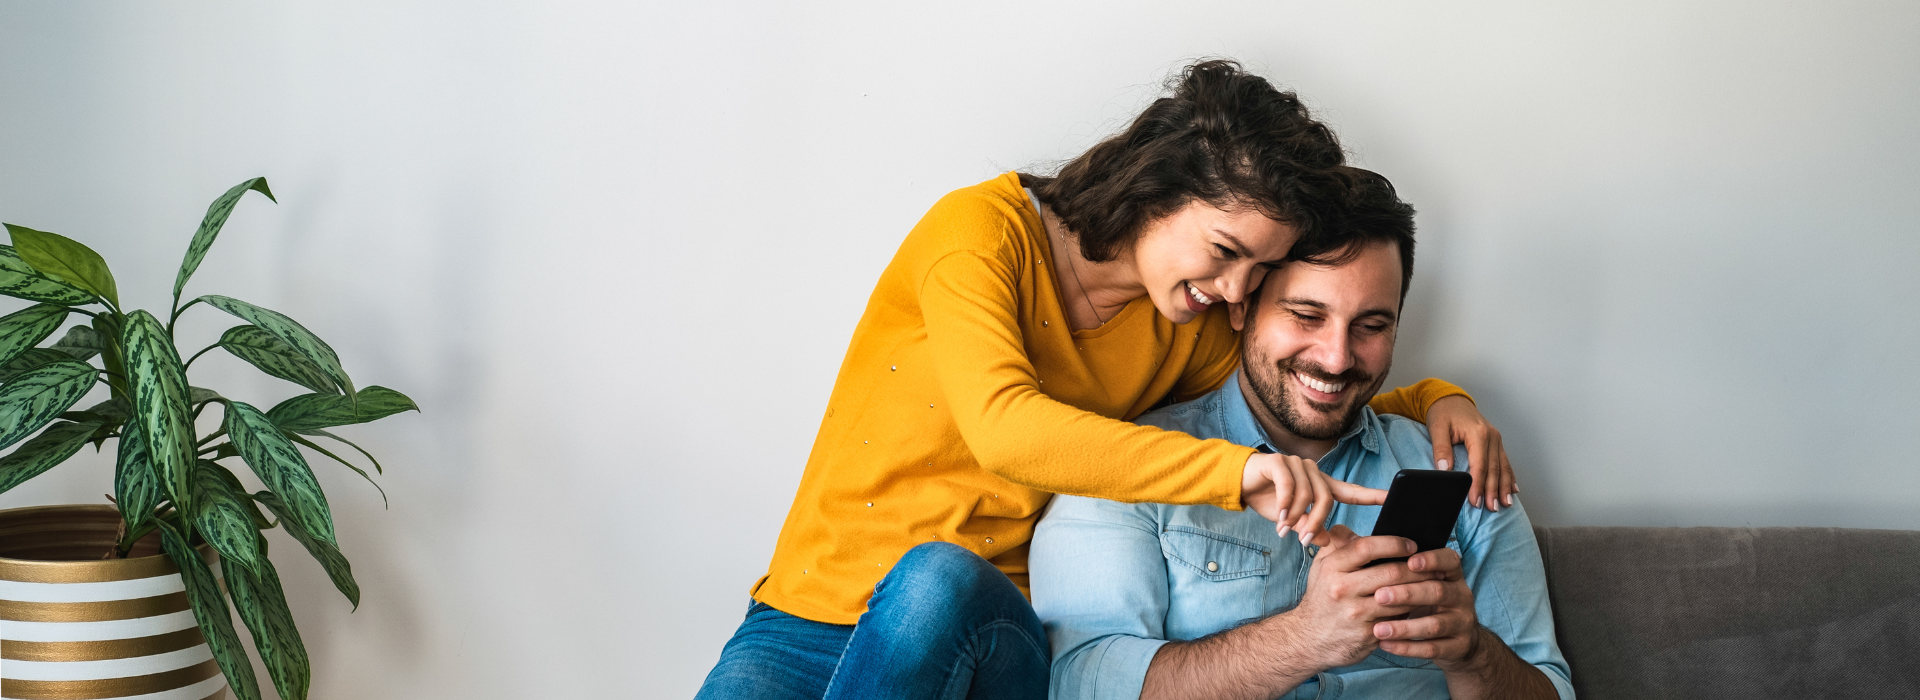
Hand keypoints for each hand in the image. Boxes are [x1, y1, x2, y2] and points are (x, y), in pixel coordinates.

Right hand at [1242, 453, 1385, 543]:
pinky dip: (1285, 504)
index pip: (1350, 490)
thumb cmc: (1267, 499)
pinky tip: (1279, 516)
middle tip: (1305, 540)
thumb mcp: (1290, 519)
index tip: (1391, 497)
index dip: (1371, 495)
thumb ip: (1309, 527)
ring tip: (1284, 529)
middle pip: (1327, 498)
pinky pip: (1289, 485)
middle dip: (1317, 522)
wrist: (1239, 484)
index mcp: (1320, 484)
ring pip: (1308, 494)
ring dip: (1296, 516)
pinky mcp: (1279, 462)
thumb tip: (1325, 541)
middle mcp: (1312, 471)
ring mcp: (1297, 464)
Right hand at [1288, 525, 1436, 667]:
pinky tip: (1421, 604)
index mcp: (1332, 567)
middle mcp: (1341, 590)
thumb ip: (1338, 543)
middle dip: (1417, 568)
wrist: (1309, 639)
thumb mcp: (1322, 566)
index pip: (1367, 547)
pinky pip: (1399, 619)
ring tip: (1434, 582)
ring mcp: (1355, 614)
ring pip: (1400, 597)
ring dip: (1421, 589)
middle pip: (1390, 572)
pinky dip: (1413, 610)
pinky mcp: (1368, 634)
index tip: (1412, 545)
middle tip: (1433, 565)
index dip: (1394, 543)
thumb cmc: (1322, 598)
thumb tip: (1359, 530)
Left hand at [1371, 545, 1481, 667]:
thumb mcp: (1424, 583)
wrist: (1459, 641)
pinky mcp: (1458, 647)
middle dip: (1408, 593)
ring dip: (1405, 627)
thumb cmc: (1429, 603)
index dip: (1432, 559)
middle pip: (1438, 591)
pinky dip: (1407, 648)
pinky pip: (1432, 648)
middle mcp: (1462, 596)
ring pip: (1435, 624)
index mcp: (1453, 576)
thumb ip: (1403, 569)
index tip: (1409, 561)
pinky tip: (1385, 644)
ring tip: (1378, 629)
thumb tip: (1365, 550)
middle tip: (1379, 595)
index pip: (1450, 560)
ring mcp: (1462, 623)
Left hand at [1424, 395, 1516, 510]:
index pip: (1479, 465)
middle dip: (1493, 491)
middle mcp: (1492, 436)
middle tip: (1491, 508)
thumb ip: (1441, 449)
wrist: (1450, 399)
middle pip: (1494, 469)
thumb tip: (1444, 469)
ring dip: (1504, 487)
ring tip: (1505, 504)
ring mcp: (1496, 439)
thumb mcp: (1437, 428)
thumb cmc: (1443, 412)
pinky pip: (1505, 461)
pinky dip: (1509, 476)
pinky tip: (1513, 489)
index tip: (1475, 501)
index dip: (1478, 485)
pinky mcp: (1496, 442)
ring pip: (1503, 467)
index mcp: (1478, 434)